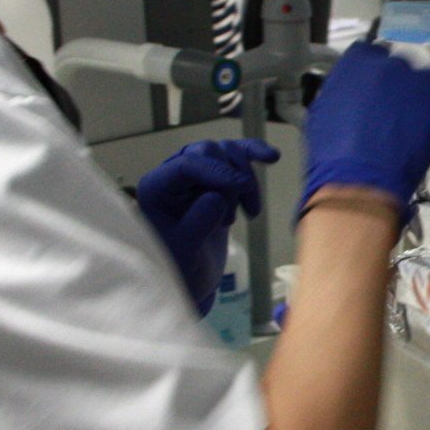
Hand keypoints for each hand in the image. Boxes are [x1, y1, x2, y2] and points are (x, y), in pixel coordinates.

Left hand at [136, 138, 279, 312]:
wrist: (193, 278)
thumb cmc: (181, 267)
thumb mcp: (185, 252)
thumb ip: (196, 223)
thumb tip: (216, 196)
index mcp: (156, 188)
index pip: (187, 164)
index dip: (217, 171)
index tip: (242, 188)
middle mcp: (173, 174)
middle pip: (208, 152)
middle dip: (230, 181)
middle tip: (232, 219)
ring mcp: (195, 173)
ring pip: (226, 152)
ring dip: (246, 179)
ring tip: (250, 213)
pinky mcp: (216, 177)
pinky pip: (235, 155)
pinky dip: (254, 153)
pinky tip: (272, 156)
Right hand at [300, 43, 429, 217]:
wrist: (359, 180)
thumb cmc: (332, 151)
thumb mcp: (324, 112)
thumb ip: (342, 92)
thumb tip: (352, 91)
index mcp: (358, 62)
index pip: (370, 52)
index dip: (373, 70)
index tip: (373, 86)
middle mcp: (390, 64)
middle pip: (400, 64)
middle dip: (397, 82)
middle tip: (392, 108)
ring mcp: (419, 84)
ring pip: (428, 78)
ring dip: (423, 92)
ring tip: (418, 115)